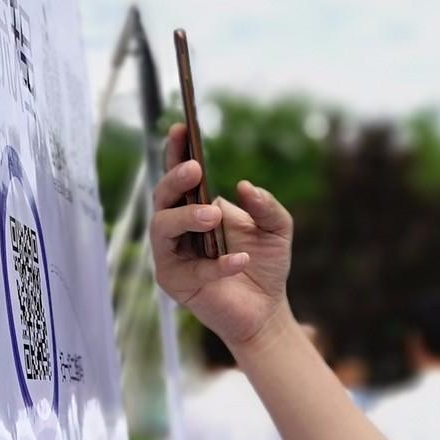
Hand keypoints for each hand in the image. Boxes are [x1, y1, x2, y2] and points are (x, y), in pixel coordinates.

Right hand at [150, 123, 293, 345]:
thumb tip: (246, 187)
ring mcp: (172, 256)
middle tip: (195, 170)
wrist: (267, 309)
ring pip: (161, 229)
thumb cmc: (265, 265)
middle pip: (162, 197)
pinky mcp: (176, 283)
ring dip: (186, 217)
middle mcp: (177, 229)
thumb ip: (267, 205)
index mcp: (196, 208)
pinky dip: (217, 264)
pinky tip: (241, 261)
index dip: (176, 152)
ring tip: (213, 216)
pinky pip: (191, 270)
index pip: (179, 176)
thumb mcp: (277, 229)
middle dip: (175, 180)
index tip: (181, 129)